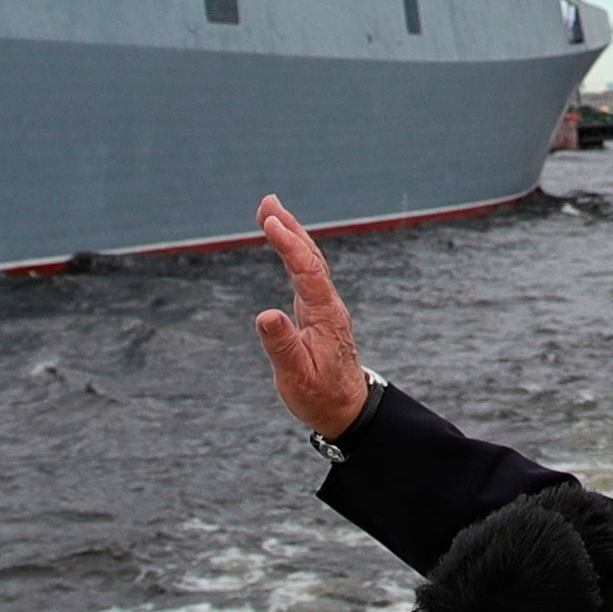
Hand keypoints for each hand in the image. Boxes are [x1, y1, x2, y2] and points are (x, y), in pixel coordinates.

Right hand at [252, 196, 369, 437]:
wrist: (347, 409)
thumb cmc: (321, 396)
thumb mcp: (297, 377)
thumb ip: (281, 346)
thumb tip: (265, 315)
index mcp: (324, 316)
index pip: (307, 272)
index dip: (289, 245)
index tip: (271, 223)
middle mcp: (327, 305)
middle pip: (311, 257)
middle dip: (290, 228)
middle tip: (268, 201)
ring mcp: (324, 306)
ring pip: (309, 262)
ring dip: (291, 235)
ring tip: (270, 212)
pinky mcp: (318, 312)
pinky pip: (306, 273)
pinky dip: (294, 253)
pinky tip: (284, 243)